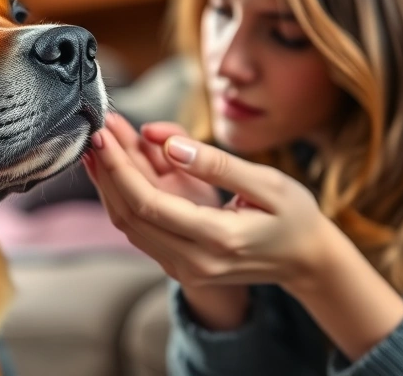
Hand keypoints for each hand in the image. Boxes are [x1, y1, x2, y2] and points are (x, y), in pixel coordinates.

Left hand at [82, 125, 328, 292]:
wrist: (307, 261)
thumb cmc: (294, 217)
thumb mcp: (268, 183)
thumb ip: (218, 164)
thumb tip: (169, 145)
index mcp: (218, 239)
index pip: (148, 204)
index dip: (120, 168)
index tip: (103, 135)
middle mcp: (194, 262)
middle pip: (129, 217)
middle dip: (107, 172)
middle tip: (96, 133)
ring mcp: (184, 270)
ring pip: (129, 227)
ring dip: (110, 186)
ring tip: (100, 146)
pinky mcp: (179, 266)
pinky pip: (141, 231)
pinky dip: (124, 199)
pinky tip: (118, 170)